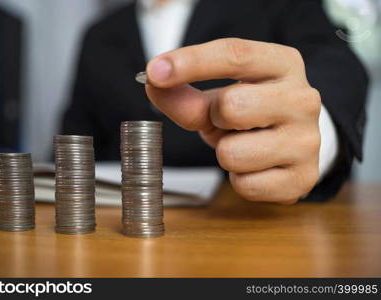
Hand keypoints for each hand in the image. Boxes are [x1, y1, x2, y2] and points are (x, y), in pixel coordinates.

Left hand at [145, 38, 320, 203]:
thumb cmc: (252, 113)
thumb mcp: (218, 98)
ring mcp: (308, 141)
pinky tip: (255, 167)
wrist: (292, 142)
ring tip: (243, 145)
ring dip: (225, 153)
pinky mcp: (303, 178)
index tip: (154, 71)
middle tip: (228, 122)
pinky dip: (238, 179)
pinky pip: (245, 185)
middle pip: (231, 107)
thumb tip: (153, 83)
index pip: (235, 55)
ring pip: (233, 153)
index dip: (190, 62)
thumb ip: (186, 94)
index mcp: (283, 64)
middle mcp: (303, 99)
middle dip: (215, 119)